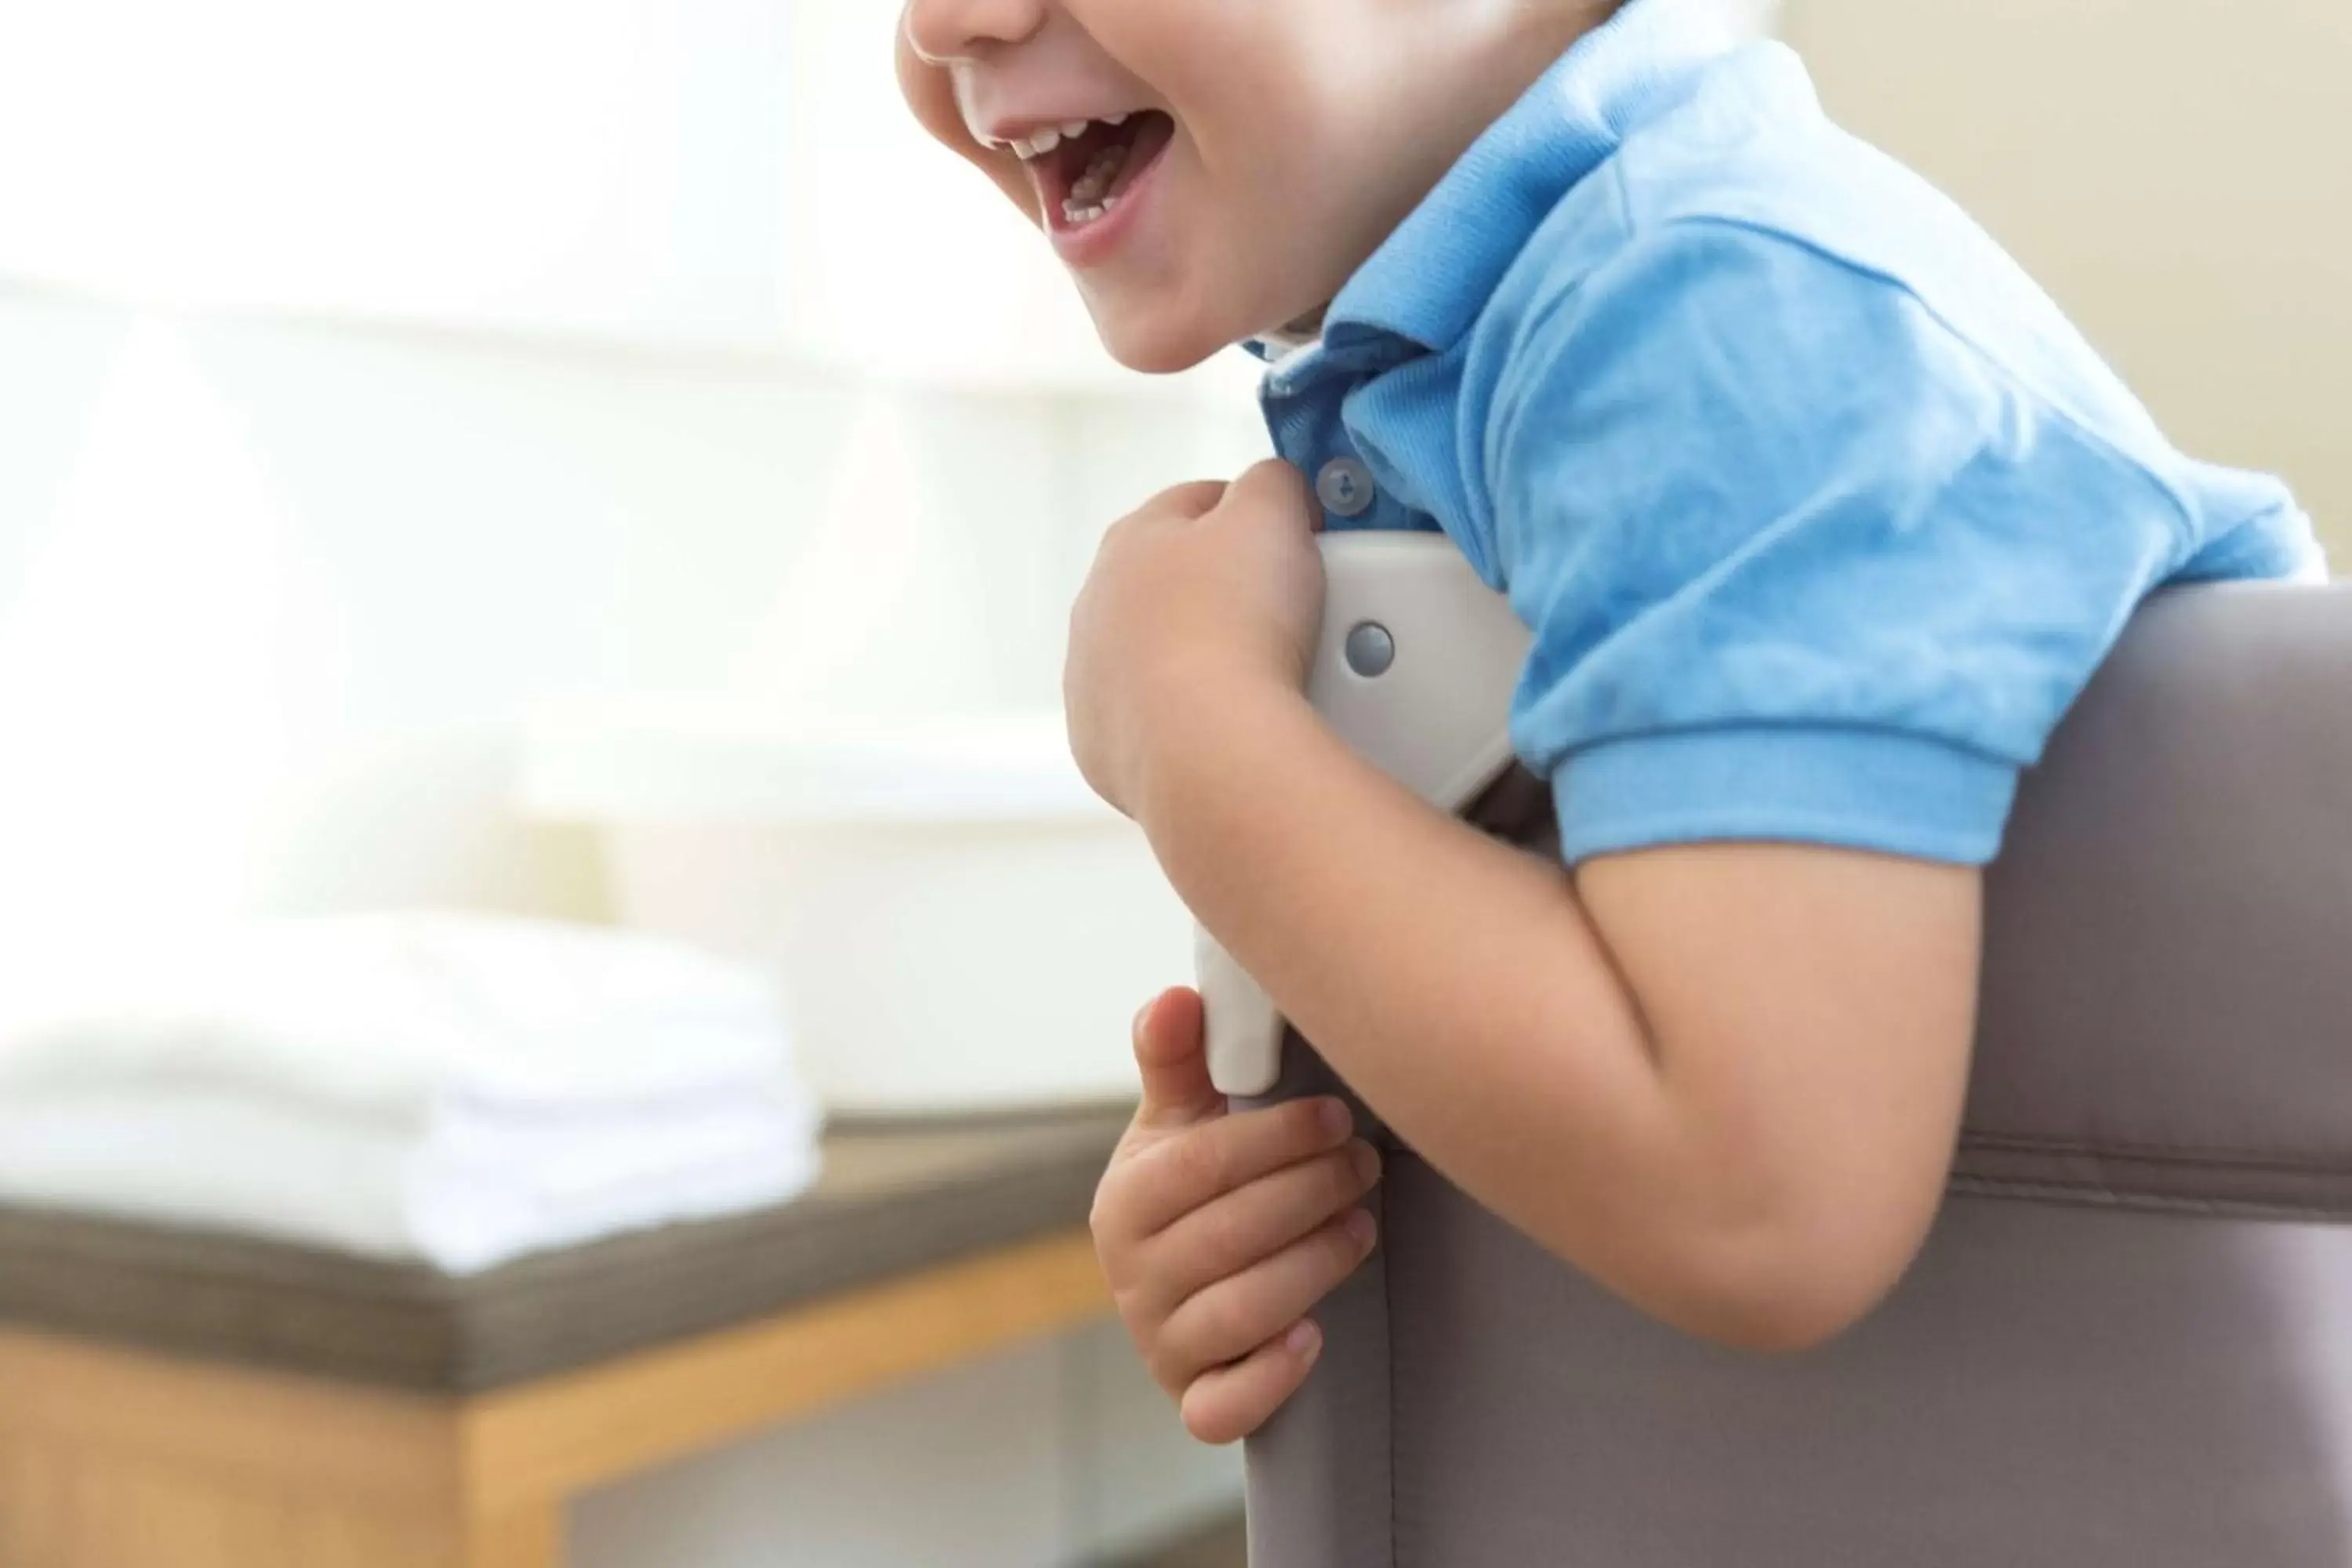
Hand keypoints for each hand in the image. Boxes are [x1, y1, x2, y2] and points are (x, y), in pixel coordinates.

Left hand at [1065, 461, 1324, 817]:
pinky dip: (1186, 718)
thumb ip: (1272, 482)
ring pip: (1155, 653)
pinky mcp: (1102, 743)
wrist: (1209, 745)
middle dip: (1221, 588)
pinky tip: (1227, 722)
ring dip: (1200, 656)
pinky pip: (1152, 718)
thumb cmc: (1235, 623)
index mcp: (1131, 540)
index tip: (1291, 535)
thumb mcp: (1272, 513)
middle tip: (1282, 608)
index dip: (1251, 513)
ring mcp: (1093, 677)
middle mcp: (1098, 607)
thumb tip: (1272, 484)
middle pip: (1169, 582)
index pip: (1194, 504)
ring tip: (1257, 673)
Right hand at [1090, 988, 1380, 1444]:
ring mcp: (1160, 1344)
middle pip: (1227, 1236)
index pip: (1198, 1167)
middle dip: (1309, 1194)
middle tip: (1367, 1164)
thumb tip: (1176, 996)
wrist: (1191, 1288)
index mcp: (1125, 1202)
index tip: (1336, 1117)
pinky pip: (1222, 1408)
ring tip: (1363, 1226)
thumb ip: (1178, 1057)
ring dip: (1312, 1266)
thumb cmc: (1198, 1190)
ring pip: (1240, 1312)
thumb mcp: (1182, 1121)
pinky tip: (1315, 1337)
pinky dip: (1270, 1376)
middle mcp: (1132, 1277)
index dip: (1273, 1139)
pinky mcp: (1194, 1401)